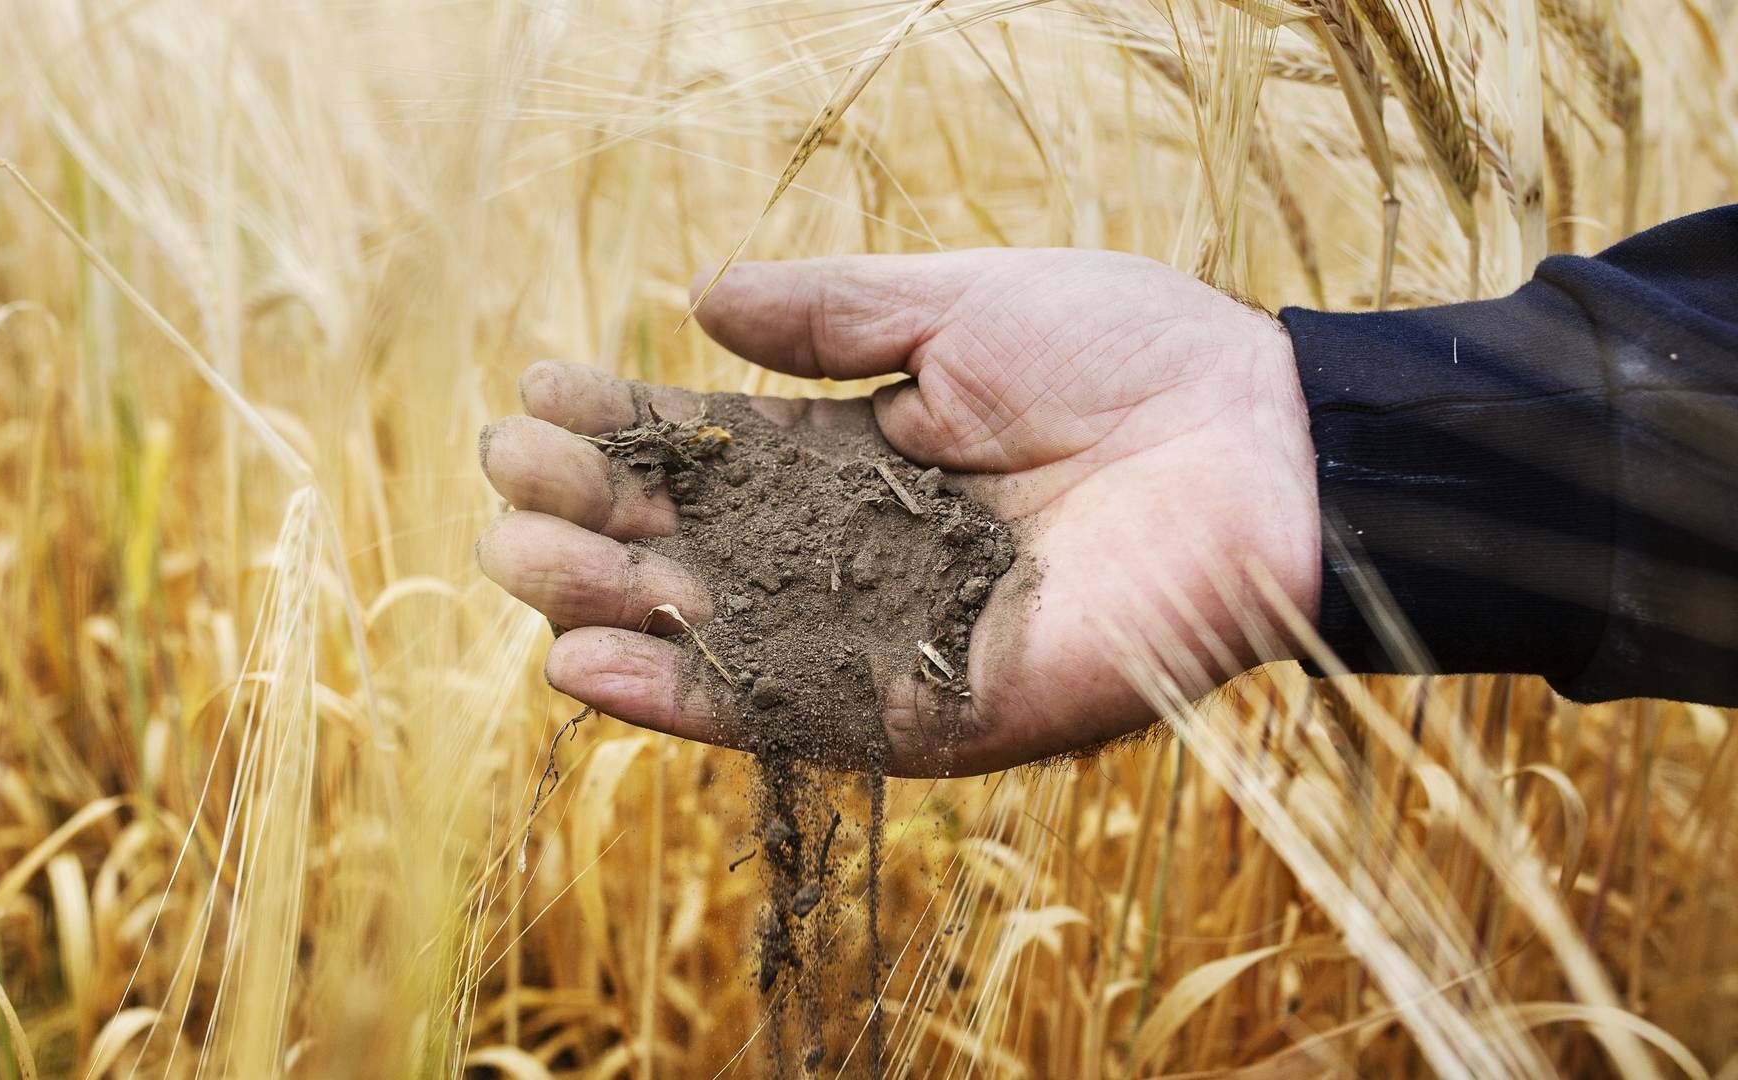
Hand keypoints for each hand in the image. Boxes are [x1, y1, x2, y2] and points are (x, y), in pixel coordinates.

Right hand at [478, 249, 1319, 774]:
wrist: (1260, 449)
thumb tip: (699, 301)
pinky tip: (580, 665)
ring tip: (517, 553)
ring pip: (712, 635)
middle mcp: (857, 555)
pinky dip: (678, 701)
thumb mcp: (962, 305)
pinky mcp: (920, 714)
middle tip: (509, 476)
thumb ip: (833, 314)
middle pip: (691, 547)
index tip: (539, 391)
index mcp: (862, 458)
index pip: (712, 451)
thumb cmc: (1129, 356)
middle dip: (592, 514)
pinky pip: (781, 715)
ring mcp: (880, 638)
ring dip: (604, 603)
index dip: (624, 424)